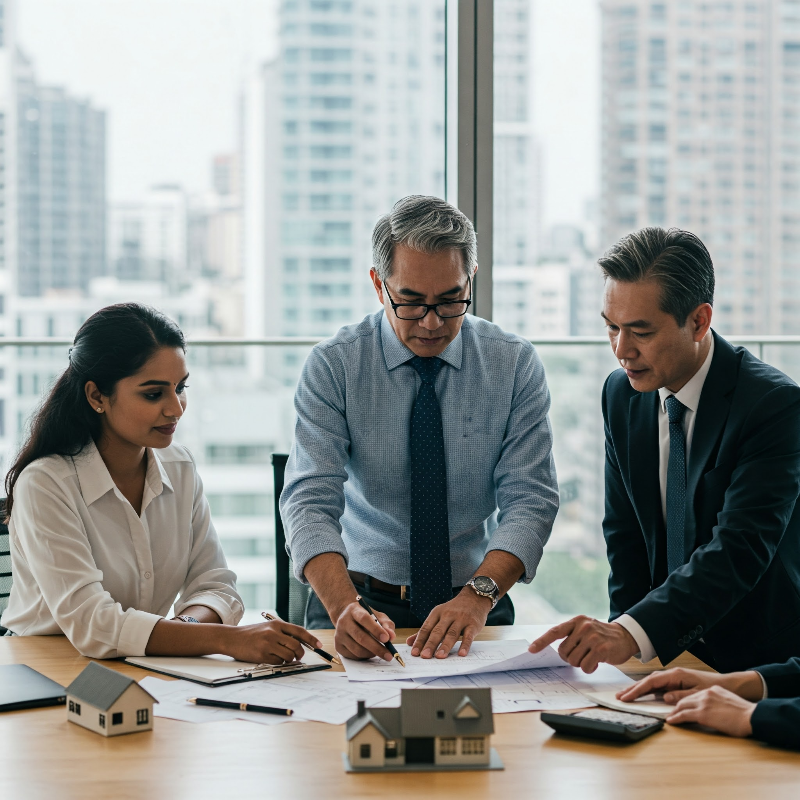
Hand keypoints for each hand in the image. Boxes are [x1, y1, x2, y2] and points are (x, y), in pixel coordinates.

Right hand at [222, 621, 321, 664]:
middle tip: (298, 658)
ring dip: (288, 660)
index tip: (319, 645)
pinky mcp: (262, 655)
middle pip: (296, 646)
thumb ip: (282, 632)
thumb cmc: (251, 634)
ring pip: (288, 656)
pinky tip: (271, 658)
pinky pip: (277, 662)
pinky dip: (278, 663)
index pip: (299, 631)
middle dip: (300, 654)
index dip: (311, 639)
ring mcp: (267, 644)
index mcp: (277, 624)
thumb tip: (300, 643)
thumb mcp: (267, 627)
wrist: (231, 638)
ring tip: (281, 658)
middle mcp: (273, 632)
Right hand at [333, 601, 395, 660]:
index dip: (376, 630)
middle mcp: (344, 622)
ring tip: (380, 652)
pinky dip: (364, 657)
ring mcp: (339, 634)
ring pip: (357, 649)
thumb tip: (392, 636)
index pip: (364, 619)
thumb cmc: (366, 617)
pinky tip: (370, 652)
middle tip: (389, 655)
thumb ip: (386, 625)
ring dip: (372, 653)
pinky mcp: (337, 645)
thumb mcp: (377, 616)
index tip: (387, 639)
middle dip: (377, 648)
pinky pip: (353, 656)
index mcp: (354, 610)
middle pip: (360, 637)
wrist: (346, 617)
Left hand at [406, 589, 490, 658]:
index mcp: (437, 613)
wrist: (474, 598)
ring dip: (445, 645)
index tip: (414, 653)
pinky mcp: (473, 624)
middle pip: (438, 631)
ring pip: (452, 633)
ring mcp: (461, 619)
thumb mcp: (438, 615)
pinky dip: (465, 645)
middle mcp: (448, 615)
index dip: (420, 640)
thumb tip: (409, 642)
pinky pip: (469, 636)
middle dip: (430, 644)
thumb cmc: (454, 610)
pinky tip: (461, 654)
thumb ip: (426, 630)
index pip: (426, 628)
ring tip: (439, 656)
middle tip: (424, 656)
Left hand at [528, 615, 637, 672]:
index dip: (542, 641)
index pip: (555, 631)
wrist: (625, 636)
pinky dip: (590, 668)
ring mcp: (592, 637)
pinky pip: (585, 667)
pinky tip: (598, 661)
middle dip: (570, 658)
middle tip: (582, 654)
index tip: (531, 650)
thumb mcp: (584, 629)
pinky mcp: (601, 649)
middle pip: (563, 652)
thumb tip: (553, 650)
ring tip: (591, 656)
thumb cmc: (601, 636)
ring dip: (581, 663)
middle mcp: (583, 627)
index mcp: (576, 621)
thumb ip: (570, 636)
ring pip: (573, 661)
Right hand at [617, 667, 765, 703]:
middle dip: (633, 688)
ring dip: (640, 690)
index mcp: (676, 675)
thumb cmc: (715, 688)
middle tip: (620, 696)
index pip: (652, 682)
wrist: (729, 686)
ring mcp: (674, 678)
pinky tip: (643, 695)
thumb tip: (665, 698)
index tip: (627, 697)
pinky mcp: (677, 683)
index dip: (638, 690)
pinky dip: (649, 691)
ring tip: (627, 696)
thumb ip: (680, 696)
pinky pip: (659, 686)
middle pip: (648, 681)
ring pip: (652, 683)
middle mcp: (673, 674)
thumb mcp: (698, 694)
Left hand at [666, 686, 755, 737]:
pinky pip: (684, 715)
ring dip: (674, 712)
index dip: (685, 701)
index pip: (694, 694)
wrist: (751, 716)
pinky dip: (676, 718)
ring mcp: (703, 703)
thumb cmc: (745, 714)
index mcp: (713, 690)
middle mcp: (706, 693)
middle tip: (670, 711)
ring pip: (682, 706)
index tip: (680, 705)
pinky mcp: (702, 713)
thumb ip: (717, 702)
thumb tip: (713, 709)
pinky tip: (671, 721)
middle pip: (685, 699)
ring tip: (669, 717)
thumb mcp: (728, 701)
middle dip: (676, 705)